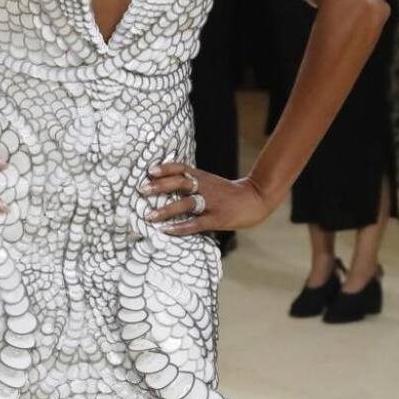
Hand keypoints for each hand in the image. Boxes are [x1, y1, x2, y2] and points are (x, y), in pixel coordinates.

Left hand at [140, 161, 272, 237]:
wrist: (256, 198)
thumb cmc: (229, 193)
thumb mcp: (211, 182)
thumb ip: (193, 181)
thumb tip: (169, 182)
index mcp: (203, 177)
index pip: (182, 168)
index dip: (166, 168)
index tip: (150, 171)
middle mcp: (206, 187)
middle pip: (181, 182)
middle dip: (160, 186)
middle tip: (142, 190)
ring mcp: (212, 203)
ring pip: (186, 203)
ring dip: (166, 209)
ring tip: (149, 215)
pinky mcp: (217, 218)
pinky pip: (196, 223)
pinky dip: (181, 227)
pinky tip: (167, 230)